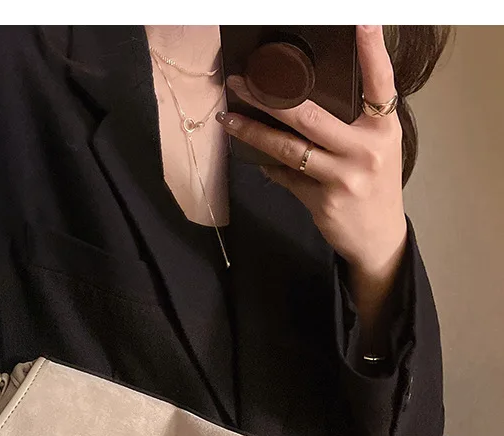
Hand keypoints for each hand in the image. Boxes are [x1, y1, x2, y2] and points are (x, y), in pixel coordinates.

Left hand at [217, 25, 407, 278]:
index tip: (363, 21)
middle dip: (269, 97)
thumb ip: (354, 121)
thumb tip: (302, 97)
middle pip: (310, 116)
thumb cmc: (374, 183)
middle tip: (241, 82)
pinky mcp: (322, 201)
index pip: (380, 82)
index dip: (372, 51)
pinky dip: (269, 166)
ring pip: (288, 148)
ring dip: (253, 133)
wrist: (378, 236)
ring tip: (229, 119)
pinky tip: (255, 156)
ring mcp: (342, 177)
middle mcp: (365, 149)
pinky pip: (286, 176)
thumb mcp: (378, 146)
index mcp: (383, 127)